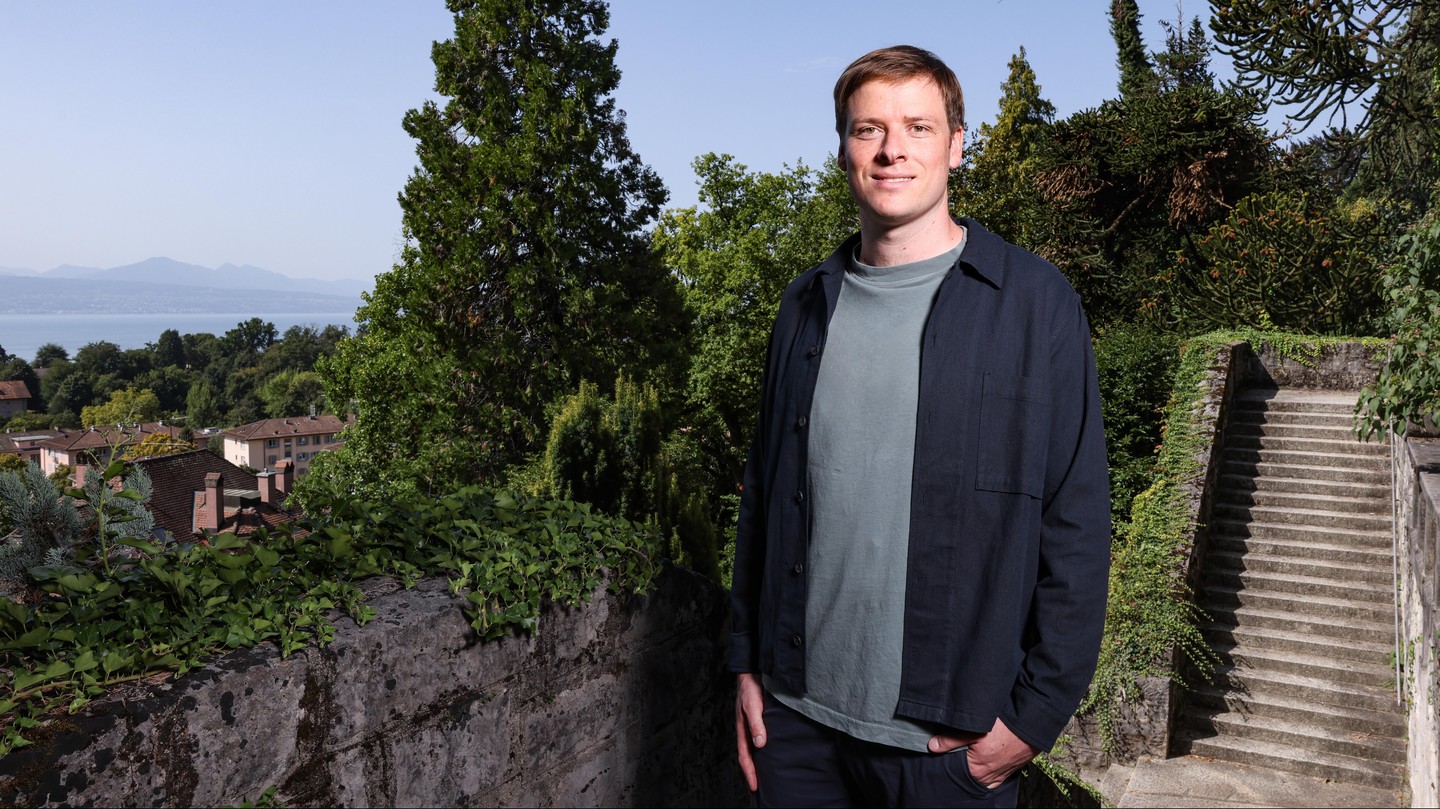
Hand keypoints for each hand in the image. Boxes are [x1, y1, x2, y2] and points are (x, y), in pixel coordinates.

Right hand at [735, 672, 766, 791]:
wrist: (752, 669)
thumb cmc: (751, 687)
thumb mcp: (753, 705)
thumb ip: (756, 723)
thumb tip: (760, 745)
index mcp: (742, 729)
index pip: (744, 756)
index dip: (750, 773)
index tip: (755, 787)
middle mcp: (746, 729)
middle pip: (749, 756)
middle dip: (754, 772)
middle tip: (761, 788)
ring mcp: (752, 725)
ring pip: (754, 749)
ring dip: (759, 763)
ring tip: (768, 775)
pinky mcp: (760, 719)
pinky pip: (761, 739)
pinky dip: (765, 750)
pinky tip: (772, 752)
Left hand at [928, 717, 1036, 787]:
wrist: (1032, 727)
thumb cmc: (1005, 729)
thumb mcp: (974, 730)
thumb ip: (951, 740)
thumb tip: (932, 746)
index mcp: (976, 770)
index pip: (954, 770)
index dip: (948, 759)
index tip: (945, 750)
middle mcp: (988, 778)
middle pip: (967, 773)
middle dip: (961, 763)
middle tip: (960, 750)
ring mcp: (999, 775)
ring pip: (981, 774)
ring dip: (975, 766)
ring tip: (972, 753)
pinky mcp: (1009, 771)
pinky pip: (993, 775)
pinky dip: (987, 769)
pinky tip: (985, 757)